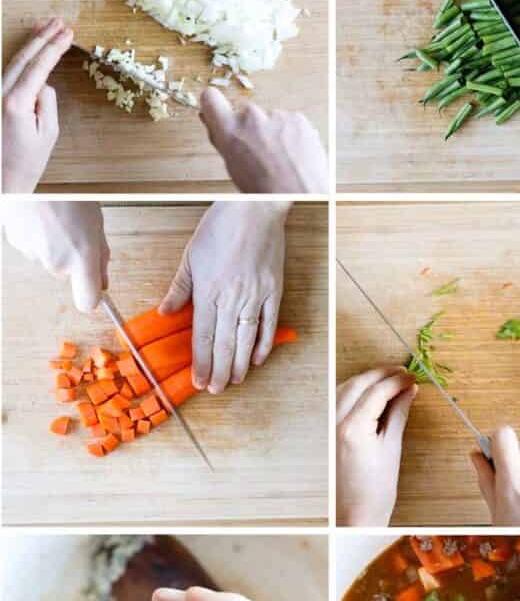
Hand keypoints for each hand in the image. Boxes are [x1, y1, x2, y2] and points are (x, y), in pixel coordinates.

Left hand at [2, 17, 72, 192]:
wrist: (1, 177)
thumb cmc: (27, 161)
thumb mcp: (48, 133)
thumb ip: (47, 102)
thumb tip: (44, 84)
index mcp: (15, 101)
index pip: (38, 66)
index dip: (54, 47)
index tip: (68, 33)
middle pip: (23, 57)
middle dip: (42, 37)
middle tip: (59, 21)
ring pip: (13, 61)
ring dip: (31, 44)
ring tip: (46, 28)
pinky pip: (9, 72)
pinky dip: (22, 58)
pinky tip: (31, 50)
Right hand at [2, 200, 108, 310]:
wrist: (34, 176)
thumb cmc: (69, 193)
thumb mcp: (97, 225)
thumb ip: (100, 257)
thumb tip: (103, 282)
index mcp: (81, 258)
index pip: (87, 301)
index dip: (93, 297)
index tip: (97, 290)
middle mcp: (56, 262)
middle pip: (68, 274)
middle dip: (74, 259)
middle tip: (77, 231)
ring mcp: (34, 254)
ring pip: (51, 261)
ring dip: (56, 246)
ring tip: (57, 219)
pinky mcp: (17, 244)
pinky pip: (34, 249)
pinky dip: (39, 238)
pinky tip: (42, 218)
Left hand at [160, 201, 289, 392]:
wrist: (255, 211)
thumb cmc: (221, 227)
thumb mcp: (191, 256)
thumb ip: (180, 287)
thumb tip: (165, 311)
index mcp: (208, 291)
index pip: (203, 336)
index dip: (201, 362)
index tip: (198, 380)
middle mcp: (231, 299)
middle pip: (225, 343)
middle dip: (219, 370)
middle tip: (216, 390)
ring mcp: (255, 297)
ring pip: (246, 339)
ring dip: (240, 364)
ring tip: (235, 381)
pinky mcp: (273, 292)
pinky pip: (268, 324)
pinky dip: (264, 344)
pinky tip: (259, 359)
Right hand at [199, 88, 327, 193]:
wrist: (302, 197)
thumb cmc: (266, 191)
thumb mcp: (234, 167)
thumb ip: (221, 139)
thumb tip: (208, 117)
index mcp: (230, 131)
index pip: (210, 98)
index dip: (213, 105)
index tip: (219, 112)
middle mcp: (252, 117)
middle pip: (247, 114)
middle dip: (253, 129)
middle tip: (264, 155)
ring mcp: (277, 115)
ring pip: (271, 120)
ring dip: (275, 134)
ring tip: (284, 160)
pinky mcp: (298, 118)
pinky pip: (291, 123)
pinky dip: (293, 135)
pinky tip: (296, 156)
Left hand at [336, 366, 417, 525]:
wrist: (355, 515)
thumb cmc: (375, 490)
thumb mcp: (392, 448)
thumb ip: (399, 413)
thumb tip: (408, 391)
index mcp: (351, 429)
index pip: (377, 391)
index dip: (397, 380)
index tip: (411, 377)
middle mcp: (333, 424)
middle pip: (358, 383)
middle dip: (381, 374)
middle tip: (402, 373)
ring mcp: (326, 427)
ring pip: (344, 388)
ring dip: (366, 380)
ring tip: (389, 381)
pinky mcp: (325, 432)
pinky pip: (338, 401)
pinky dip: (354, 391)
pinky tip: (370, 394)